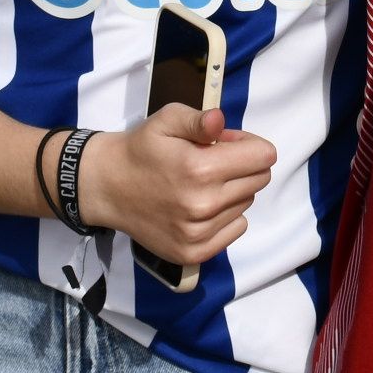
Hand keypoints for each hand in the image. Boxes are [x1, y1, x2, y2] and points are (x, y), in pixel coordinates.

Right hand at [77, 106, 276, 264]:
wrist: (108, 187)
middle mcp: (204, 205)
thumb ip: (199, 120)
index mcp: (200, 169)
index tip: (226, 143)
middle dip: (243, 165)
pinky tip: (201, 206)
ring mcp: (199, 233)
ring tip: (201, 183)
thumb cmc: (142, 149)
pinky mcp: (194, 252)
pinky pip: (236, 228)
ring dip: (232, 190)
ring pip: (246, 203)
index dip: (249, 144)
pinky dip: (227, 215)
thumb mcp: (167, 120)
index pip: (264, 157)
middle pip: (259, 180)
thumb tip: (220, 122)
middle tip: (212, 161)